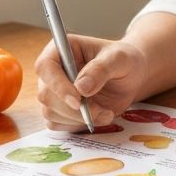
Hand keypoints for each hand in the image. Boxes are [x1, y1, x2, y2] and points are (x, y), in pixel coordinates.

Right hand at [34, 34, 148, 131]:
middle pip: (46, 95)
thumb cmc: (123, 60)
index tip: (78, 100)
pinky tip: (98, 116)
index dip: (57, 85)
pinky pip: (58, 124)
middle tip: (100, 110)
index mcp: (61, 49)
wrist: (130, 78)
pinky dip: (79, 125)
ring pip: (51, 113)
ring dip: (79, 119)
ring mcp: (54, 92)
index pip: (45, 67)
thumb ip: (100, 69)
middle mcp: (52, 71)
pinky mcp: (59, 110)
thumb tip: (80, 88)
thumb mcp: (118, 59)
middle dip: (73, 109)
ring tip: (105, 112)